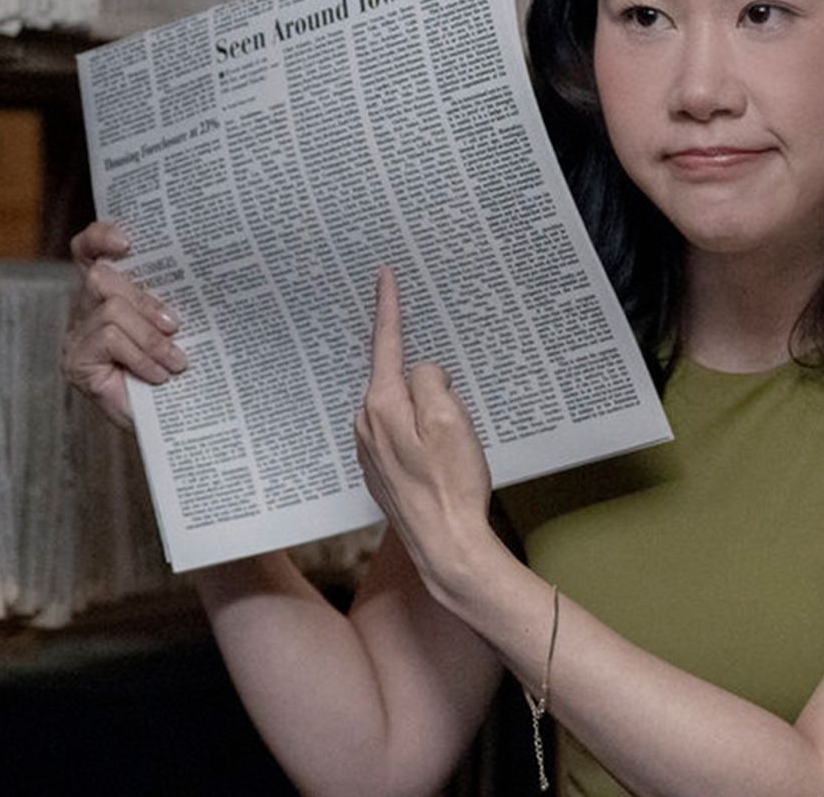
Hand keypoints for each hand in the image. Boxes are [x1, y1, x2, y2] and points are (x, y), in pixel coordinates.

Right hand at [61, 221, 187, 428]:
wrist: (169, 424)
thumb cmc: (173, 371)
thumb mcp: (173, 328)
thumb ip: (167, 302)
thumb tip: (194, 277)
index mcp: (108, 292)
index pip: (87, 250)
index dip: (99, 237)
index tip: (127, 241)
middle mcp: (85, 309)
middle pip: (102, 277)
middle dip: (145, 301)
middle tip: (175, 326)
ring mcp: (77, 335)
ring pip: (112, 309)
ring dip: (150, 337)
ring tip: (175, 361)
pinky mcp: (76, 361)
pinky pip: (109, 338)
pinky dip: (140, 355)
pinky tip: (157, 375)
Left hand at [354, 268, 495, 594]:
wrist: (446, 546)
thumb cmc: (451, 485)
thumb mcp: (451, 419)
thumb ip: (433, 381)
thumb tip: (425, 375)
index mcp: (382, 405)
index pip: (387, 343)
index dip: (389, 307)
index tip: (385, 276)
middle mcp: (366, 424)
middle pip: (400, 379)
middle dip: (429, 382)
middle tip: (457, 412)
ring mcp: (370, 450)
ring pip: (405, 409)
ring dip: (430, 414)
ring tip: (456, 448)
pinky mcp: (381, 470)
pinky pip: (404, 434)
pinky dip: (425, 436)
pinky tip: (444, 460)